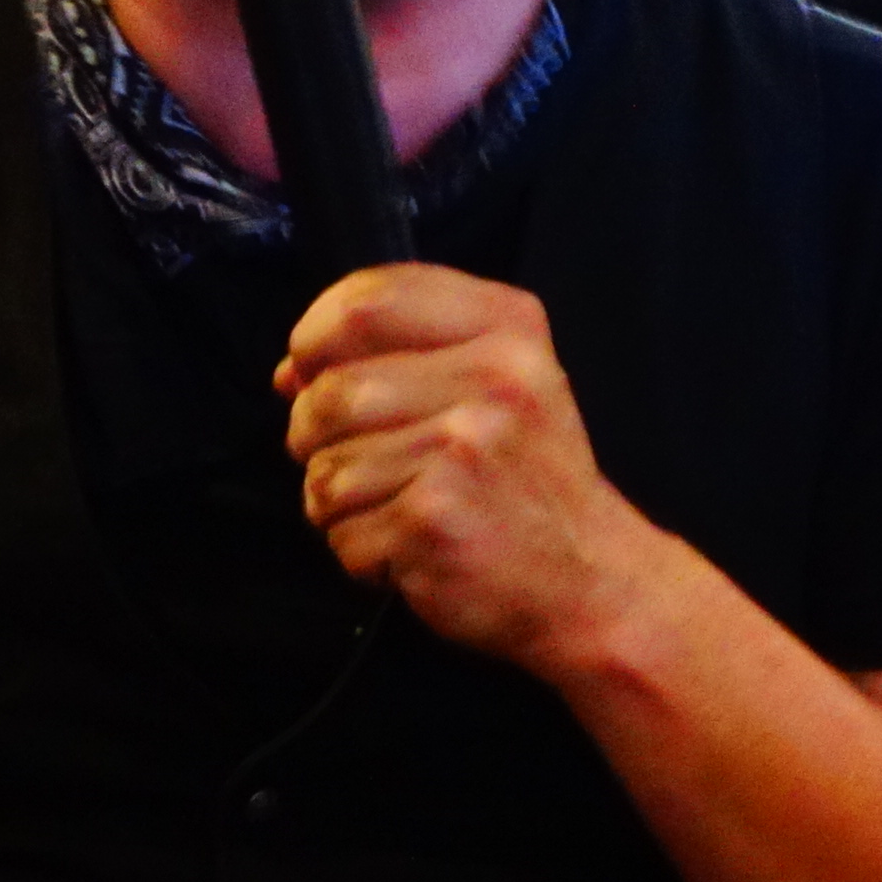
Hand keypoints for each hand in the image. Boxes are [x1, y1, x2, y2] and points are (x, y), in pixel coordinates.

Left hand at [279, 268, 676, 672]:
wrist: (591, 580)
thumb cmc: (529, 484)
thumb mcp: (497, 388)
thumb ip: (396, 358)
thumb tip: (289, 374)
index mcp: (508, 330)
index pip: (368, 300)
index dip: (315, 336)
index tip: (312, 371)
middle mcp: (493, 380)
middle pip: (329, 391)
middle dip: (316, 438)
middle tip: (361, 466)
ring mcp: (464, 449)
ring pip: (325, 468)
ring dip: (340, 506)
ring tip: (397, 512)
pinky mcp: (435, 517)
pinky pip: (341, 532)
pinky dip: (361, 554)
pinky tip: (411, 550)